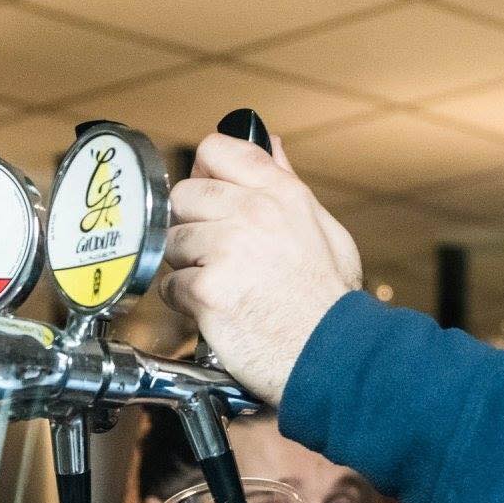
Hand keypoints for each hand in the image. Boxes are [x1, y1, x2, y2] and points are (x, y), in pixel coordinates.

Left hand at [159, 134, 361, 404]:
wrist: (332, 356)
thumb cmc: (330, 302)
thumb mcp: (326, 230)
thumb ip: (288, 184)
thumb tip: (271, 146)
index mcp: (282, 194)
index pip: (217, 149)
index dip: (206, 173)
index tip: (212, 197)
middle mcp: (253, 213)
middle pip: (183, 196)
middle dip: (193, 225)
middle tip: (219, 255)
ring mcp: (227, 250)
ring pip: (172, 242)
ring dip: (189, 266)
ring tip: (226, 287)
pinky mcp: (207, 290)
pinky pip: (171, 285)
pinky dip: (188, 303)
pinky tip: (220, 311)